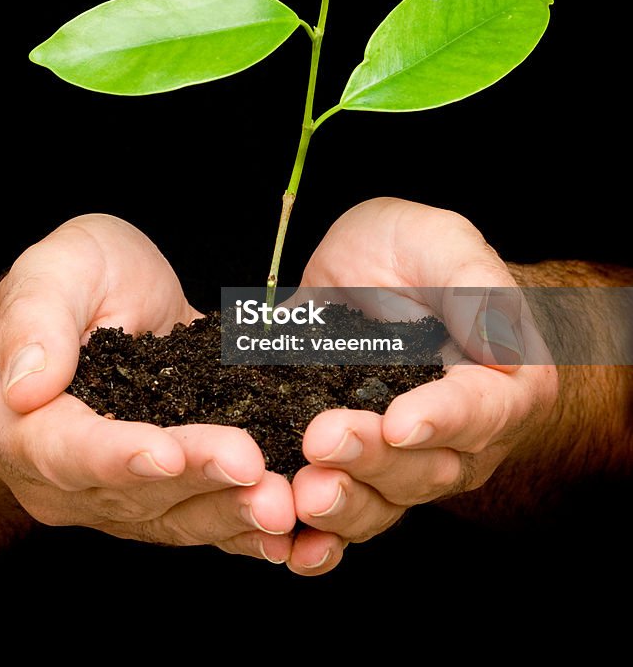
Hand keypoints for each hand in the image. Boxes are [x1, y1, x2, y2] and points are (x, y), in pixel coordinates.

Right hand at [0, 214, 293, 562]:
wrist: (89, 305)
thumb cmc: (67, 280)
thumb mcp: (50, 272)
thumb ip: (36, 321)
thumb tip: (26, 385)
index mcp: (20, 423)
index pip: (66, 450)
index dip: (118, 455)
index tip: (167, 453)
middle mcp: (60, 476)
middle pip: (131, 491)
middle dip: (198, 481)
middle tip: (254, 470)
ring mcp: (111, 493)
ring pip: (172, 515)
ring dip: (229, 513)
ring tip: (280, 505)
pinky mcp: (159, 495)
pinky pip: (199, 517)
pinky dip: (242, 526)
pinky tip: (287, 531)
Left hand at [287, 197, 557, 574]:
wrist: (371, 274)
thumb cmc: (418, 253)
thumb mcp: (444, 242)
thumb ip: (474, 286)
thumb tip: (498, 346)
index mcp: (501, 384)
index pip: (480, 410)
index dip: (441, 420)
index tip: (400, 422)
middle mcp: (460, 438)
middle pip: (426, 468)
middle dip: (374, 461)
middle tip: (324, 440)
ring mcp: (404, 462)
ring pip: (382, 502)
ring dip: (342, 505)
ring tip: (303, 492)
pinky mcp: (353, 469)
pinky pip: (341, 516)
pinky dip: (316, 539)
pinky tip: (287, 546)